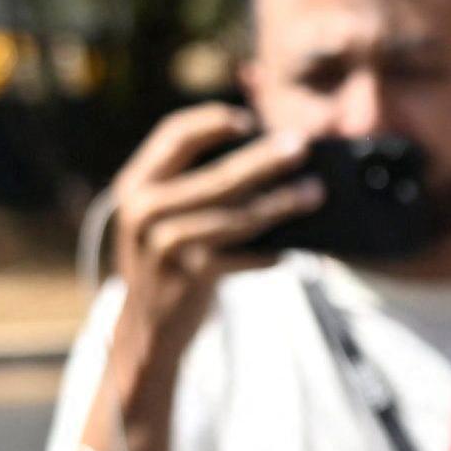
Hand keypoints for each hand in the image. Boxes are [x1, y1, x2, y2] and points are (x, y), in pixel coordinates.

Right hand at [98, 102, 314, 379]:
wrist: (145, 330)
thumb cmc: (168, 263)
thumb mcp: (161, 218)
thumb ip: (193, 186)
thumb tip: (268, 157)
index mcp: (135, 184)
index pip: (174, 134)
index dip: (214, 122)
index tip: (250, 120)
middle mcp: (142, 210)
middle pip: (217, 175)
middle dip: (265, 159)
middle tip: (301, 146)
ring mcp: (162, 245)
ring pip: (236, 217)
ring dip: (281, 204)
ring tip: (315, 194)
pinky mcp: (186, 277)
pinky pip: (241, 257)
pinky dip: (269, 252)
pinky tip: (290, 250)